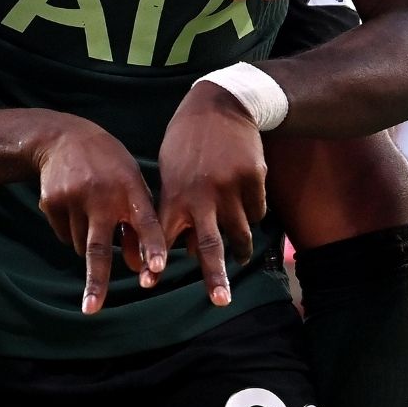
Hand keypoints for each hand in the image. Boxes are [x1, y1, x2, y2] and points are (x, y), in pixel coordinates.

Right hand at [33, 118, 167, 315]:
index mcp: (129, 187)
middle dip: (97, 280)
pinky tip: (75, 206)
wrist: (63, 137)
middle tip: (92, 309)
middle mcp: (101, 195)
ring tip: (92, 213)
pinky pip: (65, 236)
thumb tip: (139, 269)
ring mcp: (73, 199)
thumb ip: (138, 225)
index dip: (152, 244)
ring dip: (91, 245)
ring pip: (83, 247)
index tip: (157, 266)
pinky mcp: (51, 203)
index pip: (145, 221)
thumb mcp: (131, 185)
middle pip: (99, 247)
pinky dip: (73, 232)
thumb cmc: (109, 167)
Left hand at [157, 83, 267, 306]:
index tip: (149, 283)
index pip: (163, 233)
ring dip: (241, 249)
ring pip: (241, 233)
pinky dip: (253, 214)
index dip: (156, 259)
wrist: (222, 104)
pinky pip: (258, 212)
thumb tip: (190, 250)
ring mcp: (231, 187)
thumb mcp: (171, 171)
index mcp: (176, 192)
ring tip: (241, 258)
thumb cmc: (188, 143)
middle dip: (214, 276)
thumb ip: (176, 209)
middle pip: (210, 244)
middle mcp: (202, 194)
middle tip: (221, 302)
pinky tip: (247, 204)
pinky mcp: (255, 179)